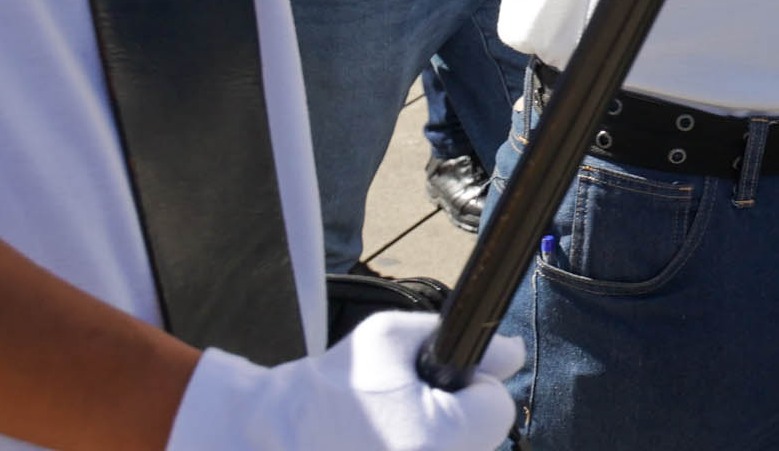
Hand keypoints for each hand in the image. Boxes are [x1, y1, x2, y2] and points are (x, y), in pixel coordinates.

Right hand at [169, 316, 519, 450]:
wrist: (266, 438)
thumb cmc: (329, 386)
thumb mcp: (387, 339)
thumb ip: (454, 338)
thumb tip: (512, 354)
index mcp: (439, 437)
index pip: (498, 409)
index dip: (471, 389)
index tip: (436, 385)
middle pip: (480, 441)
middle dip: (455, 420)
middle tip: (402, 412)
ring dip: (436, 442)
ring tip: (386, 433)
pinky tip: (381, 445)